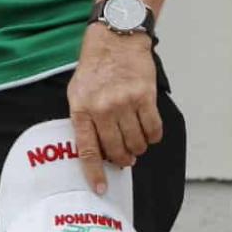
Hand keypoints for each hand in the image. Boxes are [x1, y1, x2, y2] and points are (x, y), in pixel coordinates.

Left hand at [66, 25, 162, 192]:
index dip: (94, 173)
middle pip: (116, 150)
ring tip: (135, 139)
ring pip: (137, 143)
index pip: (87, 150)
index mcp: (81, 109)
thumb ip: (85, 122)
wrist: (114, 41)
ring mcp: (124, 103)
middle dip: (122, 159)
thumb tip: (98, 154)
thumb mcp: (77, 94)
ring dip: (138, 148)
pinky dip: (153, 136)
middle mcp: (102, 108)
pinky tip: (148, 131)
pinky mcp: (145, 97)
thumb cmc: (94, 70)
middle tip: (124, 156)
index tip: (101, 189)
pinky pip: (153, 130)